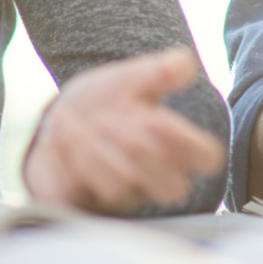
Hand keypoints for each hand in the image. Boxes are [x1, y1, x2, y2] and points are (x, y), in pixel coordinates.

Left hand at [22, 47, 225, 213]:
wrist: (60, 120)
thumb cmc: (105, 104)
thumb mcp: (128, 82)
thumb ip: (156, 73)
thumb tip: (183, 60)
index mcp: (172, 148)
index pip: (206, 159)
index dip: (185, 141)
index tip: (155, 116)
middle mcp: (151, 179)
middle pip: (172, 188)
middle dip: (139, 150)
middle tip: (107, 120)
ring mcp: (117, 196)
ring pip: (120, 189)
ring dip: (93, 150)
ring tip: (71, 120)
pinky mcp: (80, 203)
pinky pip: (77, 195)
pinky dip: (64, 158)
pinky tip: (56, 134)